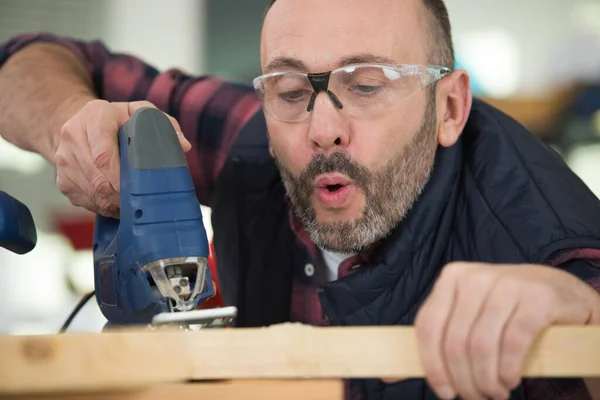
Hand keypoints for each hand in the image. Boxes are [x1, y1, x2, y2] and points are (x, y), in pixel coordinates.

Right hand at [54, 100, 190, 217]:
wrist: (81, 126)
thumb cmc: (118, 121)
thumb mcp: (140, 114)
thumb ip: (163, 124)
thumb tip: (183, 145)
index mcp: (95, 114)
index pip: (104, 154)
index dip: (121, 177)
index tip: (138, 189)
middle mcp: (73, 134)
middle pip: (97, 177)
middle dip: (121, 195)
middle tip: (141, 204)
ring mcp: (64, 158)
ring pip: (91, 192)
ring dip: (114, 204)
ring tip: (133, 205)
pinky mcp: (62, 179)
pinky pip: (85, 200)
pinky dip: (104, 207)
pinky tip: (118, 204)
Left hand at [411, 262, 599, 399]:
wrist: (559, 292)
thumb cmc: (504, 311)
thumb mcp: (466, 316)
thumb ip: (433, 342)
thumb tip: (386, 376)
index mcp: (451, 279)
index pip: (428, 327)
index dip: (432, 366)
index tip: (443, 392)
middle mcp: (475, 277)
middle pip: (454, 341)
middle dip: (463, 380)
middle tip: (475, 397)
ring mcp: (507, 284)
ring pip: (481, 346)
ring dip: (486, 381)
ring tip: (494, 393)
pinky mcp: (536, 298)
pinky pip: (512, 343)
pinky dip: (507, 371)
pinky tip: (509, 381)